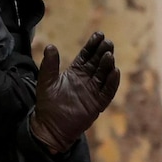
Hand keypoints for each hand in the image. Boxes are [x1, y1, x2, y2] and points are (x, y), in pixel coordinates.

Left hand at [29, 32, 120, 152]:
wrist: (50, 127)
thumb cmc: (47, 105)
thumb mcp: (46, 82)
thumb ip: (49, 65)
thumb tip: (50, 46)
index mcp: (75, 73)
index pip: (86, 56)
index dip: (93, 45)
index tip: (99, 34)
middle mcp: (86, 80)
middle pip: (98, 63)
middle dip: (103, 52)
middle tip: (108, 42)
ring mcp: (93, 92)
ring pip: (104, 75)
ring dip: (107, 65)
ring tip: (109, 55)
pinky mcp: (97, 104)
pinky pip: (107, 92)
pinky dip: (111, 83)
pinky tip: (114, 72)